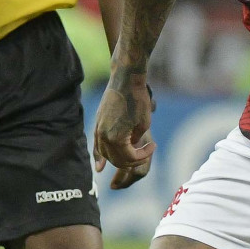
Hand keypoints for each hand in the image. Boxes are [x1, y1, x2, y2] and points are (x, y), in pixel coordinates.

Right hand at [91, 72, 155, 189]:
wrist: (125, 80)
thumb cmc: (138, 100)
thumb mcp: (144, 124)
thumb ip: (135, 141)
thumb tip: (131, 148)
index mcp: (116, 138)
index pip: (129, 158)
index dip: (143, 155)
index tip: (153, 146)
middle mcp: (103, 137)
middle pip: (116, 160)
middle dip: (132, 160)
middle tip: (145, 152)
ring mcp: (98, 130)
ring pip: (106, 155)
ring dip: (118, 159)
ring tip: (131, 155)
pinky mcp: (97, 124)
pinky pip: (96, 146)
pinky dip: (99, 157)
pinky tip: (99, 168)